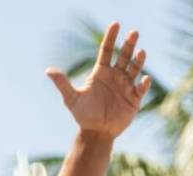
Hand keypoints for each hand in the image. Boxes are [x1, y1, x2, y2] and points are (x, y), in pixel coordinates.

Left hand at [46, 22, 151, 139]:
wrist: (95, 133)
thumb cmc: (83, 115)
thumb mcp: (71, 99)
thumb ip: (62, 83)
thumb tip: (48, 70)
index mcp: (101, 72)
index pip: (107, 50)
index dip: (111, 37)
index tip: (116, 24)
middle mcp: (115, 76)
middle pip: (123, 56)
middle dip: (129, 44)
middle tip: (134, 32)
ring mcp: (126, 86)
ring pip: (134, 69)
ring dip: (138, 61)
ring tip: (141, 52)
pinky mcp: (134, 98)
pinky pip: (141, 89)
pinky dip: (143, 84)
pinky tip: (144, 79)